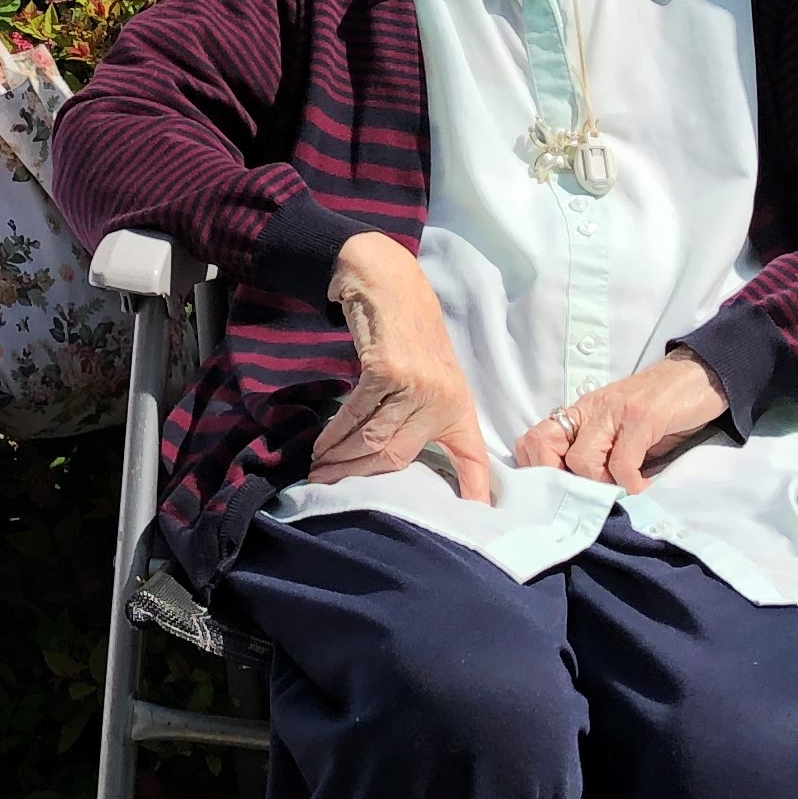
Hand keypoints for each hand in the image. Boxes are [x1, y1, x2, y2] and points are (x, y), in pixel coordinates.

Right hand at [309, 234, 493, 502]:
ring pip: (372, 440)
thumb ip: (427, 414)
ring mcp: (414, 384)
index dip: (476, 489)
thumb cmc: (411, 330)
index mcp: (457, 403)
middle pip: (396, 456)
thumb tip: (407, 455)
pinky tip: (321, 447)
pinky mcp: (386, 369)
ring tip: (320, 474)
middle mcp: (440, 398)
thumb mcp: (434, 374)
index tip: (477, 518)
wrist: (390, 280)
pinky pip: (355, 414)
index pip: (471, 455)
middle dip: (361, 477)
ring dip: (340, 460)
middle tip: (333, 489)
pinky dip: (334, 434)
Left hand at [513, 350, 728, 492]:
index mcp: (580, 413)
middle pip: (548, 450)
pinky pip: (623, 464)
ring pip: (582, 460)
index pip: (534, 440)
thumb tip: (575, 494)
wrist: (698, 376)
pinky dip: (632, 484)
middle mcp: (591, 409)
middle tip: (591, 498)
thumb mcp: (618, 430)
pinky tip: (645, 484)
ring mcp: (615, 411)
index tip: (560, 494)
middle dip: (564, 483)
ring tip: (622, 489)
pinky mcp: (643, 417)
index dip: (537, 471)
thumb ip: (596, 451)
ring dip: (601, 485)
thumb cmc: (658, 410)